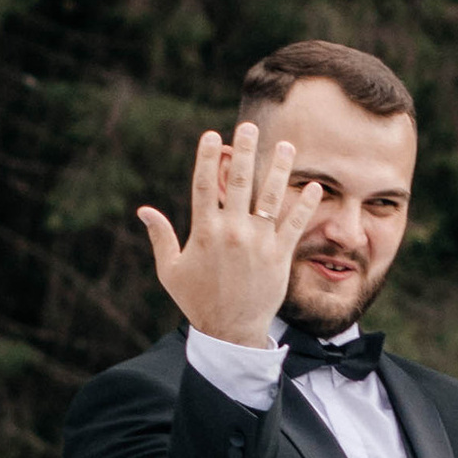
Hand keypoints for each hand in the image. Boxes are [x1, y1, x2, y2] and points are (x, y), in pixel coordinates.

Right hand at [136, 124, 322, 347]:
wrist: (229, 330)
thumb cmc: (197, 300)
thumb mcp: (170, 270)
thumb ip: (160, 237)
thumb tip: (144, 210)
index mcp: (203, 231)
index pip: (204, 185)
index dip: (207, 158)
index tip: (212, 136)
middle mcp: (232, 231)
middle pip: (238, 181)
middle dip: (244, 151)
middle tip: (249, 127)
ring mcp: (257, 242)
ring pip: (270, 196)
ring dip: (279, 168)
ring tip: (286, 145)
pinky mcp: (279, 254)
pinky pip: (294, 223)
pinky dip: (305, 204)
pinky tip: (313, 184)